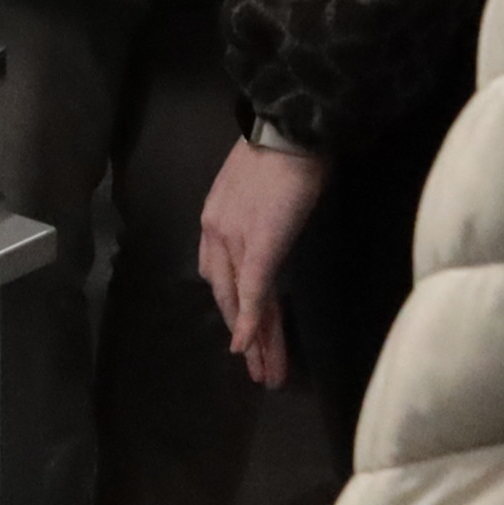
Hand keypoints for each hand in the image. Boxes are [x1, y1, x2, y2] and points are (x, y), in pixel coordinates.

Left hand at [198, 133, 326, 389]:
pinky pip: (253, 294)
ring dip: (257, 342)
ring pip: (242, 302)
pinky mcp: (258, 246)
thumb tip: (271, 227)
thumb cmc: (283, 152)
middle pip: (228, 295)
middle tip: (258, 368)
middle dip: (245, 334)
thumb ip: (256, 213)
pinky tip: (251, 350)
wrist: (288, 130)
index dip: (233, 306)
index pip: (220, 273)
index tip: (244, 333)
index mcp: (214, 217)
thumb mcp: (259, 187)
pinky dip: (251, 324)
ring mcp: (233, 241)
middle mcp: (215, 233)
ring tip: (267, 374)